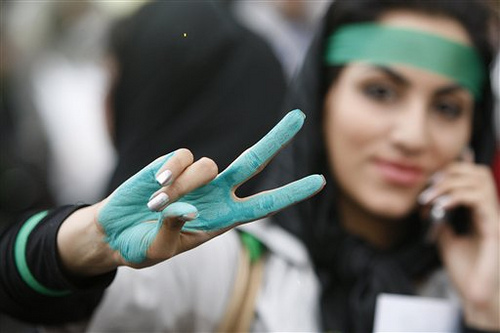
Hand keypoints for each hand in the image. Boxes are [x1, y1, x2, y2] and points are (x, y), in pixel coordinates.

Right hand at [96, 109, 324, 265]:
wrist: (115, 232)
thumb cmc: (141, 247)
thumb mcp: (158, 251)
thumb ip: (174, 233)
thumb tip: (189, 207)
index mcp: (223, 219)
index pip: (265, 204)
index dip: (292, 192)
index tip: (320, 181)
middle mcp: (216, 194)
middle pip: (253, 161)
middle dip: (276, 139)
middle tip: (300, 116)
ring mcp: (195, 177)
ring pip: (209, 164)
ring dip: (184, 187)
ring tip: (159, 206)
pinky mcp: (172, 163)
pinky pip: (182, 156)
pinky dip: (170, 171)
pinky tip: (155, 186)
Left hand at [420, 158, 498, 329]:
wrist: (477, 296)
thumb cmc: (465, 270)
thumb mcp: (445, 239)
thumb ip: (440, 220)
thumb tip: (427, 205)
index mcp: (479, 211)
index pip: (472, 178)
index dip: (455, 166)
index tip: (431, 171)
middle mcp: (489, 210)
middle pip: (477, 172)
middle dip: (450, 172)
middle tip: (428, 186)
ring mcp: (494, 217)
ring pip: (479, 179)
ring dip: (449, 183)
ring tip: (430, 197)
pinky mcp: (494, 227)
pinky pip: (478, 199)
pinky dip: (457, 196)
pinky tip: (441, 206)